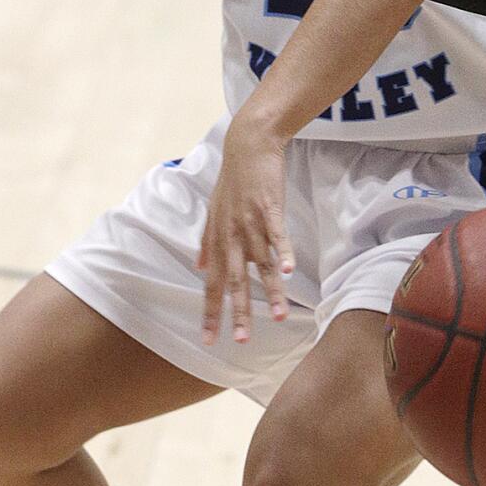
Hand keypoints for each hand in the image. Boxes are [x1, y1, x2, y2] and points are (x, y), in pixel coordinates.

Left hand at [200, 114, 295, 344]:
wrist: (247, 144)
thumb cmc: (232, 180)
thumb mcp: (213, 210)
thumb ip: (205, 241)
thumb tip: (197, 266)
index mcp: (218, 240)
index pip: (212, 284)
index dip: (210, 312)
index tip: (209, 340)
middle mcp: (231, 236)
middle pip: (234, 281)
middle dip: (238, 312)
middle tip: (241, 341)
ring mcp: (250, 222)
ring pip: (260, 264)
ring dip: (269, 292)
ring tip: (277, 317)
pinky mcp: (269, 208)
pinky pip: (277, 235)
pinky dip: (283, 253)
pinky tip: (288, 271)